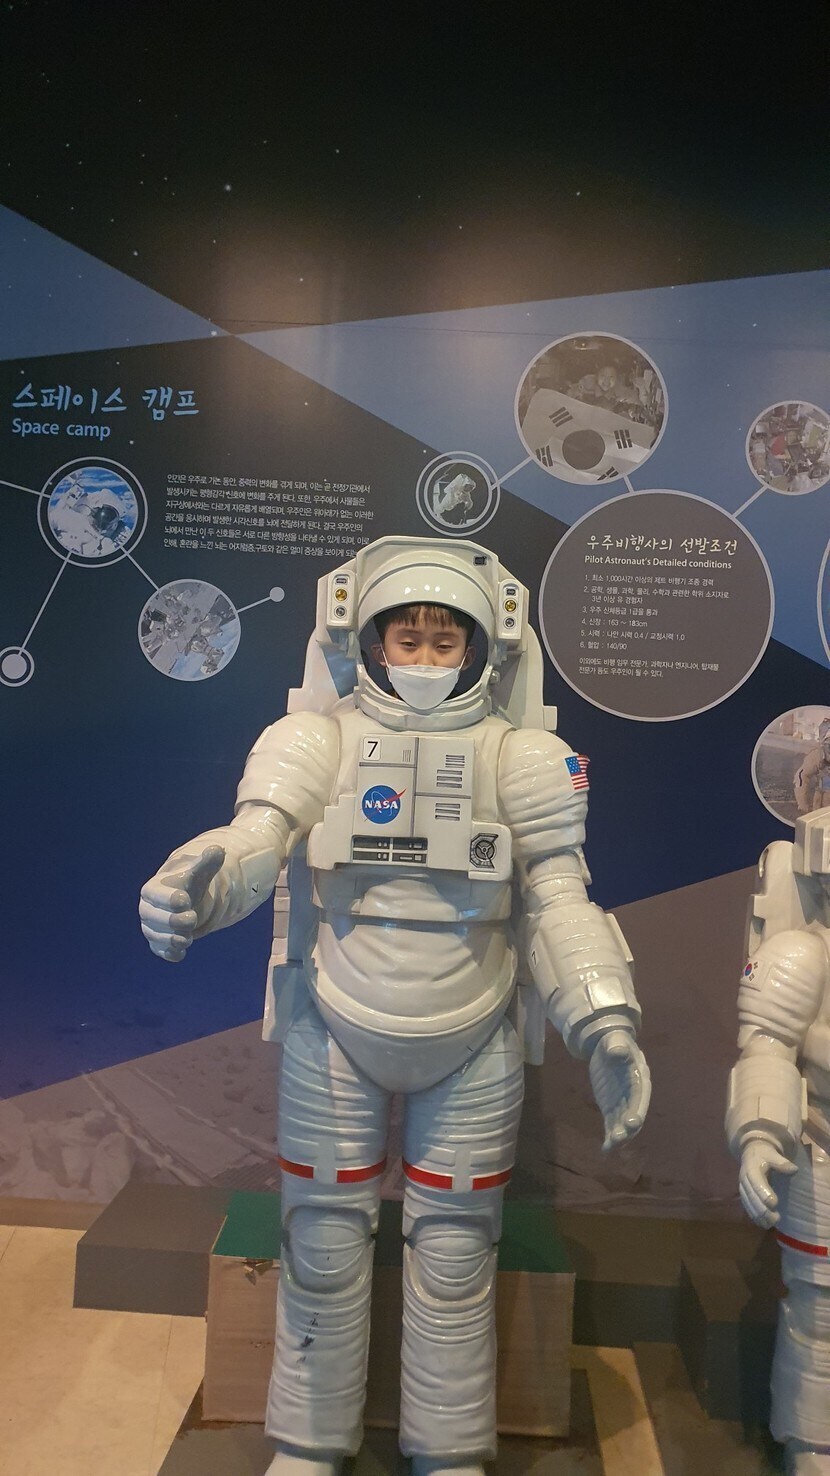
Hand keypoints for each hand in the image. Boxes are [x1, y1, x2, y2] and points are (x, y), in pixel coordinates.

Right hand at [139, 845, 224, 961]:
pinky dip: (170, 954)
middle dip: (172, 920)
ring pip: (156, 936)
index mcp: (153, 889)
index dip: (168, 898)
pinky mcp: (158, 943)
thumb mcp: (198, 873)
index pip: (155, 894)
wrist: (184, 901)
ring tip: (188, 937)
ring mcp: (151, 927)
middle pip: (153, 917)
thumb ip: (207, 863)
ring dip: (173, 938)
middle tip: (192, 919)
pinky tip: (181, 953)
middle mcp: (147, 909)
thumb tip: (218, 850)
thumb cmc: (189, 885)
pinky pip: (160, 951)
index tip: (185, 900)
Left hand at [589, 1029, 651, 1152]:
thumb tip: (618, 1052)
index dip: (637, 1111)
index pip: (640, 1098)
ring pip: (623, 1124)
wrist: (609, 1047)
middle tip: (617, 1137)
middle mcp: (634, 1096)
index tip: (631, 1123)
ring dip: (618, 1136)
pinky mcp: (612, 1108)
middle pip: (633, 1115)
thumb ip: (617, 1047)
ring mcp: (623, 1104)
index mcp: (639, 1079)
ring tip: (610, 1146)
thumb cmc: (615, 1041)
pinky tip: (604, 1151)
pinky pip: (612, 1125)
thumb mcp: (615, 1041)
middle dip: (627, 1128)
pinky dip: (609, 1138)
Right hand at [739, 1139, 797, 1227]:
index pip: (756, 1183)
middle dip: (762, 1209)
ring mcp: (743, 1187)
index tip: (774, 1204)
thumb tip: (793, 1169)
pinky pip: (747, 1206)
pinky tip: (762, 1223)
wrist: (751, 1152)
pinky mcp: (744, 1193)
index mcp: (751, 1169)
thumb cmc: (764, 1154)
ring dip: (758, 1215)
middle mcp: (744, 1179)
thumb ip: (781, 1163)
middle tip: (775, 1219)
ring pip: (748, 1204)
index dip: (764, 1194)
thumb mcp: (772, 1155)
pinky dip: (753, 1215)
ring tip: (769, 1225)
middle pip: (751, 1196)